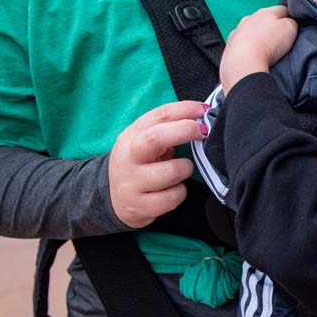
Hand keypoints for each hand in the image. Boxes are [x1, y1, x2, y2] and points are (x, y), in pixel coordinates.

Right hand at [108, 101, 206, 228]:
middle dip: (185, 131)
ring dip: (185, 169)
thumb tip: (201, 117)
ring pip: (171, 172)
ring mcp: (132, 184)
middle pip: (155, 138)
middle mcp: (128, 158)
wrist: (111, 199)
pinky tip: (173, 190)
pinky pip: (172, 198)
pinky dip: (179, 192)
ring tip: (181, 170)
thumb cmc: (138, 164)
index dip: (185, 110)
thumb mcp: (143, 143)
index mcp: (131, 137)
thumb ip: (165, 129)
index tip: (204, 110)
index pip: (158, 116)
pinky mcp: (139, 207)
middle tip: (203, 132)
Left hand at [220, 6, 297, 92]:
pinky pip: (241, 42)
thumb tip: (289, 22)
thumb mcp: (290, 29)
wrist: (243, 62)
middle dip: (272, 27)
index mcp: (265, 12)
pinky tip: (251, 55)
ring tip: (264, 50)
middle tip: (280, 41)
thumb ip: (292, 22)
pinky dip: (246, 46)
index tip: (294, 27)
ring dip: (258, 36)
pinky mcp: (230, 44)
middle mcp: (250, 18)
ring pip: (251, 30)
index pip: (283, 9)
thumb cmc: (269, 44)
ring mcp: (238, 30)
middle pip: (265, 19)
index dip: (290, 17)